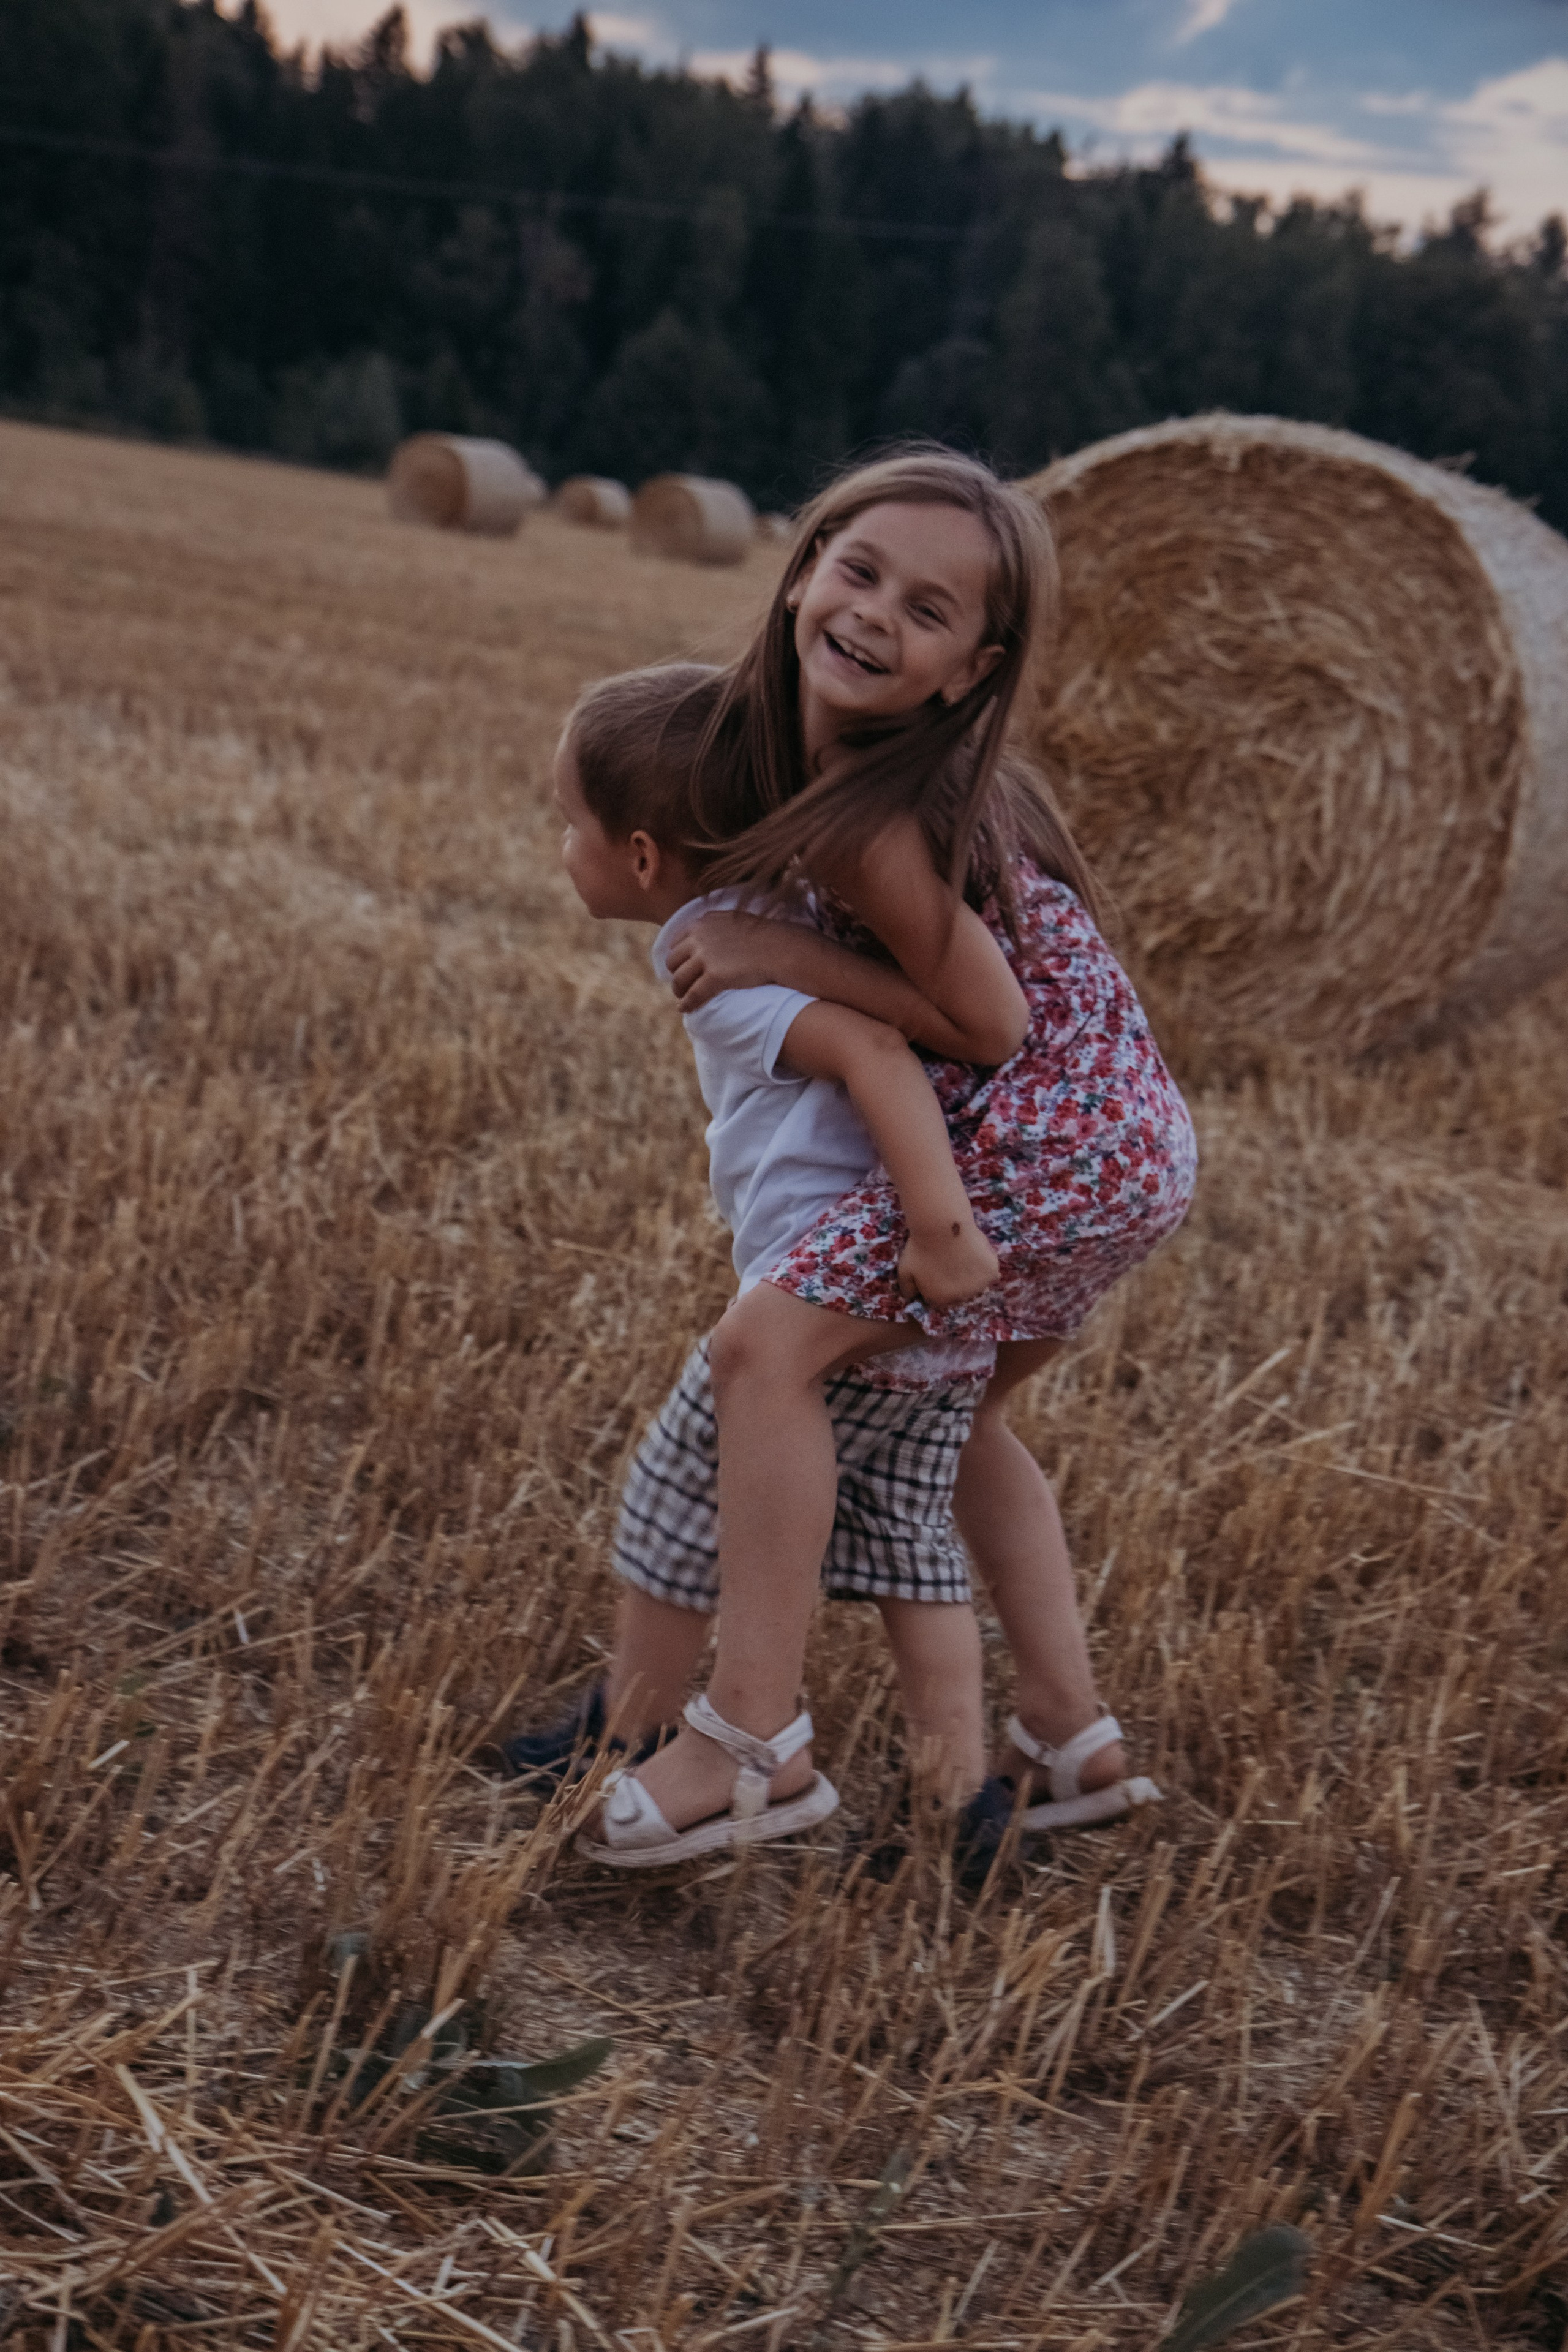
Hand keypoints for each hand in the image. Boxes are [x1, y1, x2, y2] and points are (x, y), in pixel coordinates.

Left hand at [666, 911, 785, 1007]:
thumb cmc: (762, 936)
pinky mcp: (714, 976)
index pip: (676, 943)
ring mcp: (705, 957)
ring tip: (683, 998)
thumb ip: (714, 927)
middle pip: (673, 961)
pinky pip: (693, 994)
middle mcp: (698, 938)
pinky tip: (685, 1008)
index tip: (682, 967)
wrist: (779, 949)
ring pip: (679, 979)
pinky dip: (687, 1003)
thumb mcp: (732, 921)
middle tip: (683, 984)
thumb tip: (705, 938)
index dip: (678, 958)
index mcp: (701, 923)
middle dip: (676, 973)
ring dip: (679, 990)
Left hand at [897, 1215, 999, 1309]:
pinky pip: (988, 1271)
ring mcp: (978, 1287)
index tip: (937, 1269)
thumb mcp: (904, 1270)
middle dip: (955, 1280)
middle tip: (950, 1260)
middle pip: (958, 1293)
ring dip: (971, 1274)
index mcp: (939, 1300)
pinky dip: (984, 1263)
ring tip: (963, 1255)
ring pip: (975, 1283)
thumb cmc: (920, 1248)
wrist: (941, 1226)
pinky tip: (975, 1251)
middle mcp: (960, 1298)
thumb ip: (907, 1288)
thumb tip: (911, 1299)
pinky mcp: (991, 1273)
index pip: (939, 1298)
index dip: (938, 1283)